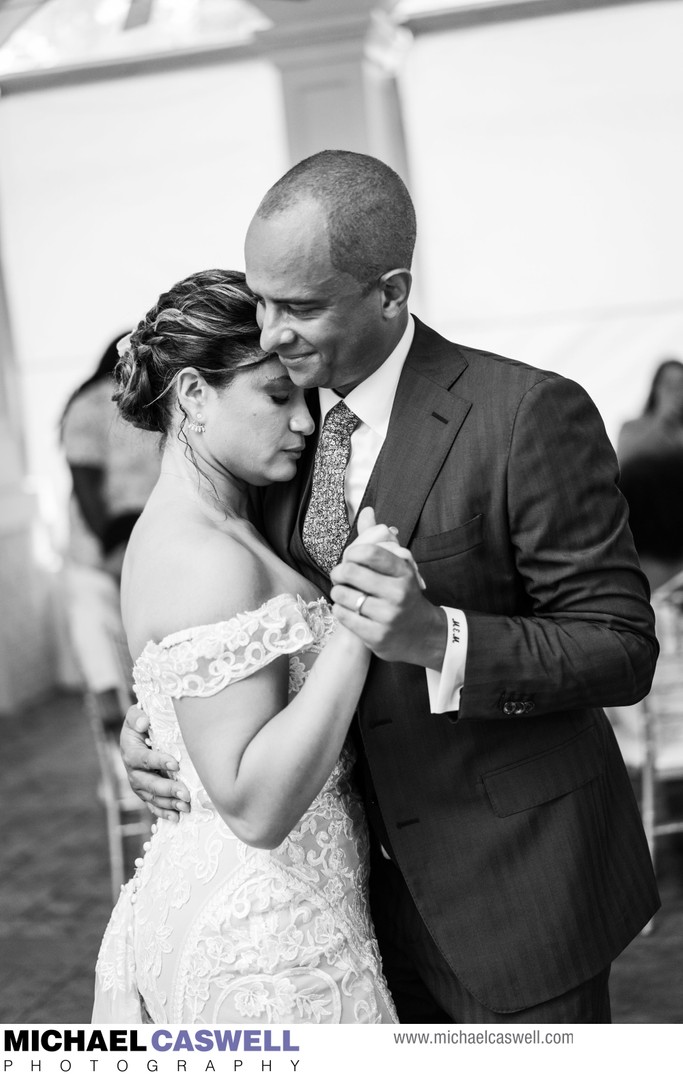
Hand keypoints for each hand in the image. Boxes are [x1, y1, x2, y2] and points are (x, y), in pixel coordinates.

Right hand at [120, 704, 190, 821]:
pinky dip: (164, 813)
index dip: (158, 761)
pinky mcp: (146, 793)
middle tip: (186, 793)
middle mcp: (132, 771)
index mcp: (130, 752)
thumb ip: (136, 716)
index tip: (176, 764)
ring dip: (169, 803)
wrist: (139, 735)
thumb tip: (143, 722)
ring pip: (152, 798)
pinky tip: (177, 818)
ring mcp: (139, 785)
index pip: (143, 758)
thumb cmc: (141, 723)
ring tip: (186, 806)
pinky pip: (153, 806)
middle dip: (167, 789)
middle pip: (148, 783)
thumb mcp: (135, 715)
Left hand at [330, 508, 446, 667]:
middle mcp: (397, 593)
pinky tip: (348, 609)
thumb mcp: (399, 566)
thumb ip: (379, 539)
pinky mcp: (376, 636)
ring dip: (338, 592)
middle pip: (350, 572)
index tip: (350, 558)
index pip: (370, 552)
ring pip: (342, 595)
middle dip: (338, 572)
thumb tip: (366, 510)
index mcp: (403, 572)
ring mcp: (387, 616)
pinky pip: (343, 615)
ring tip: (345, 594)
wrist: (422, 634)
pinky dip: (340, 610)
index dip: (352, 552)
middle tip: (340, 576)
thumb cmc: (403, 594)